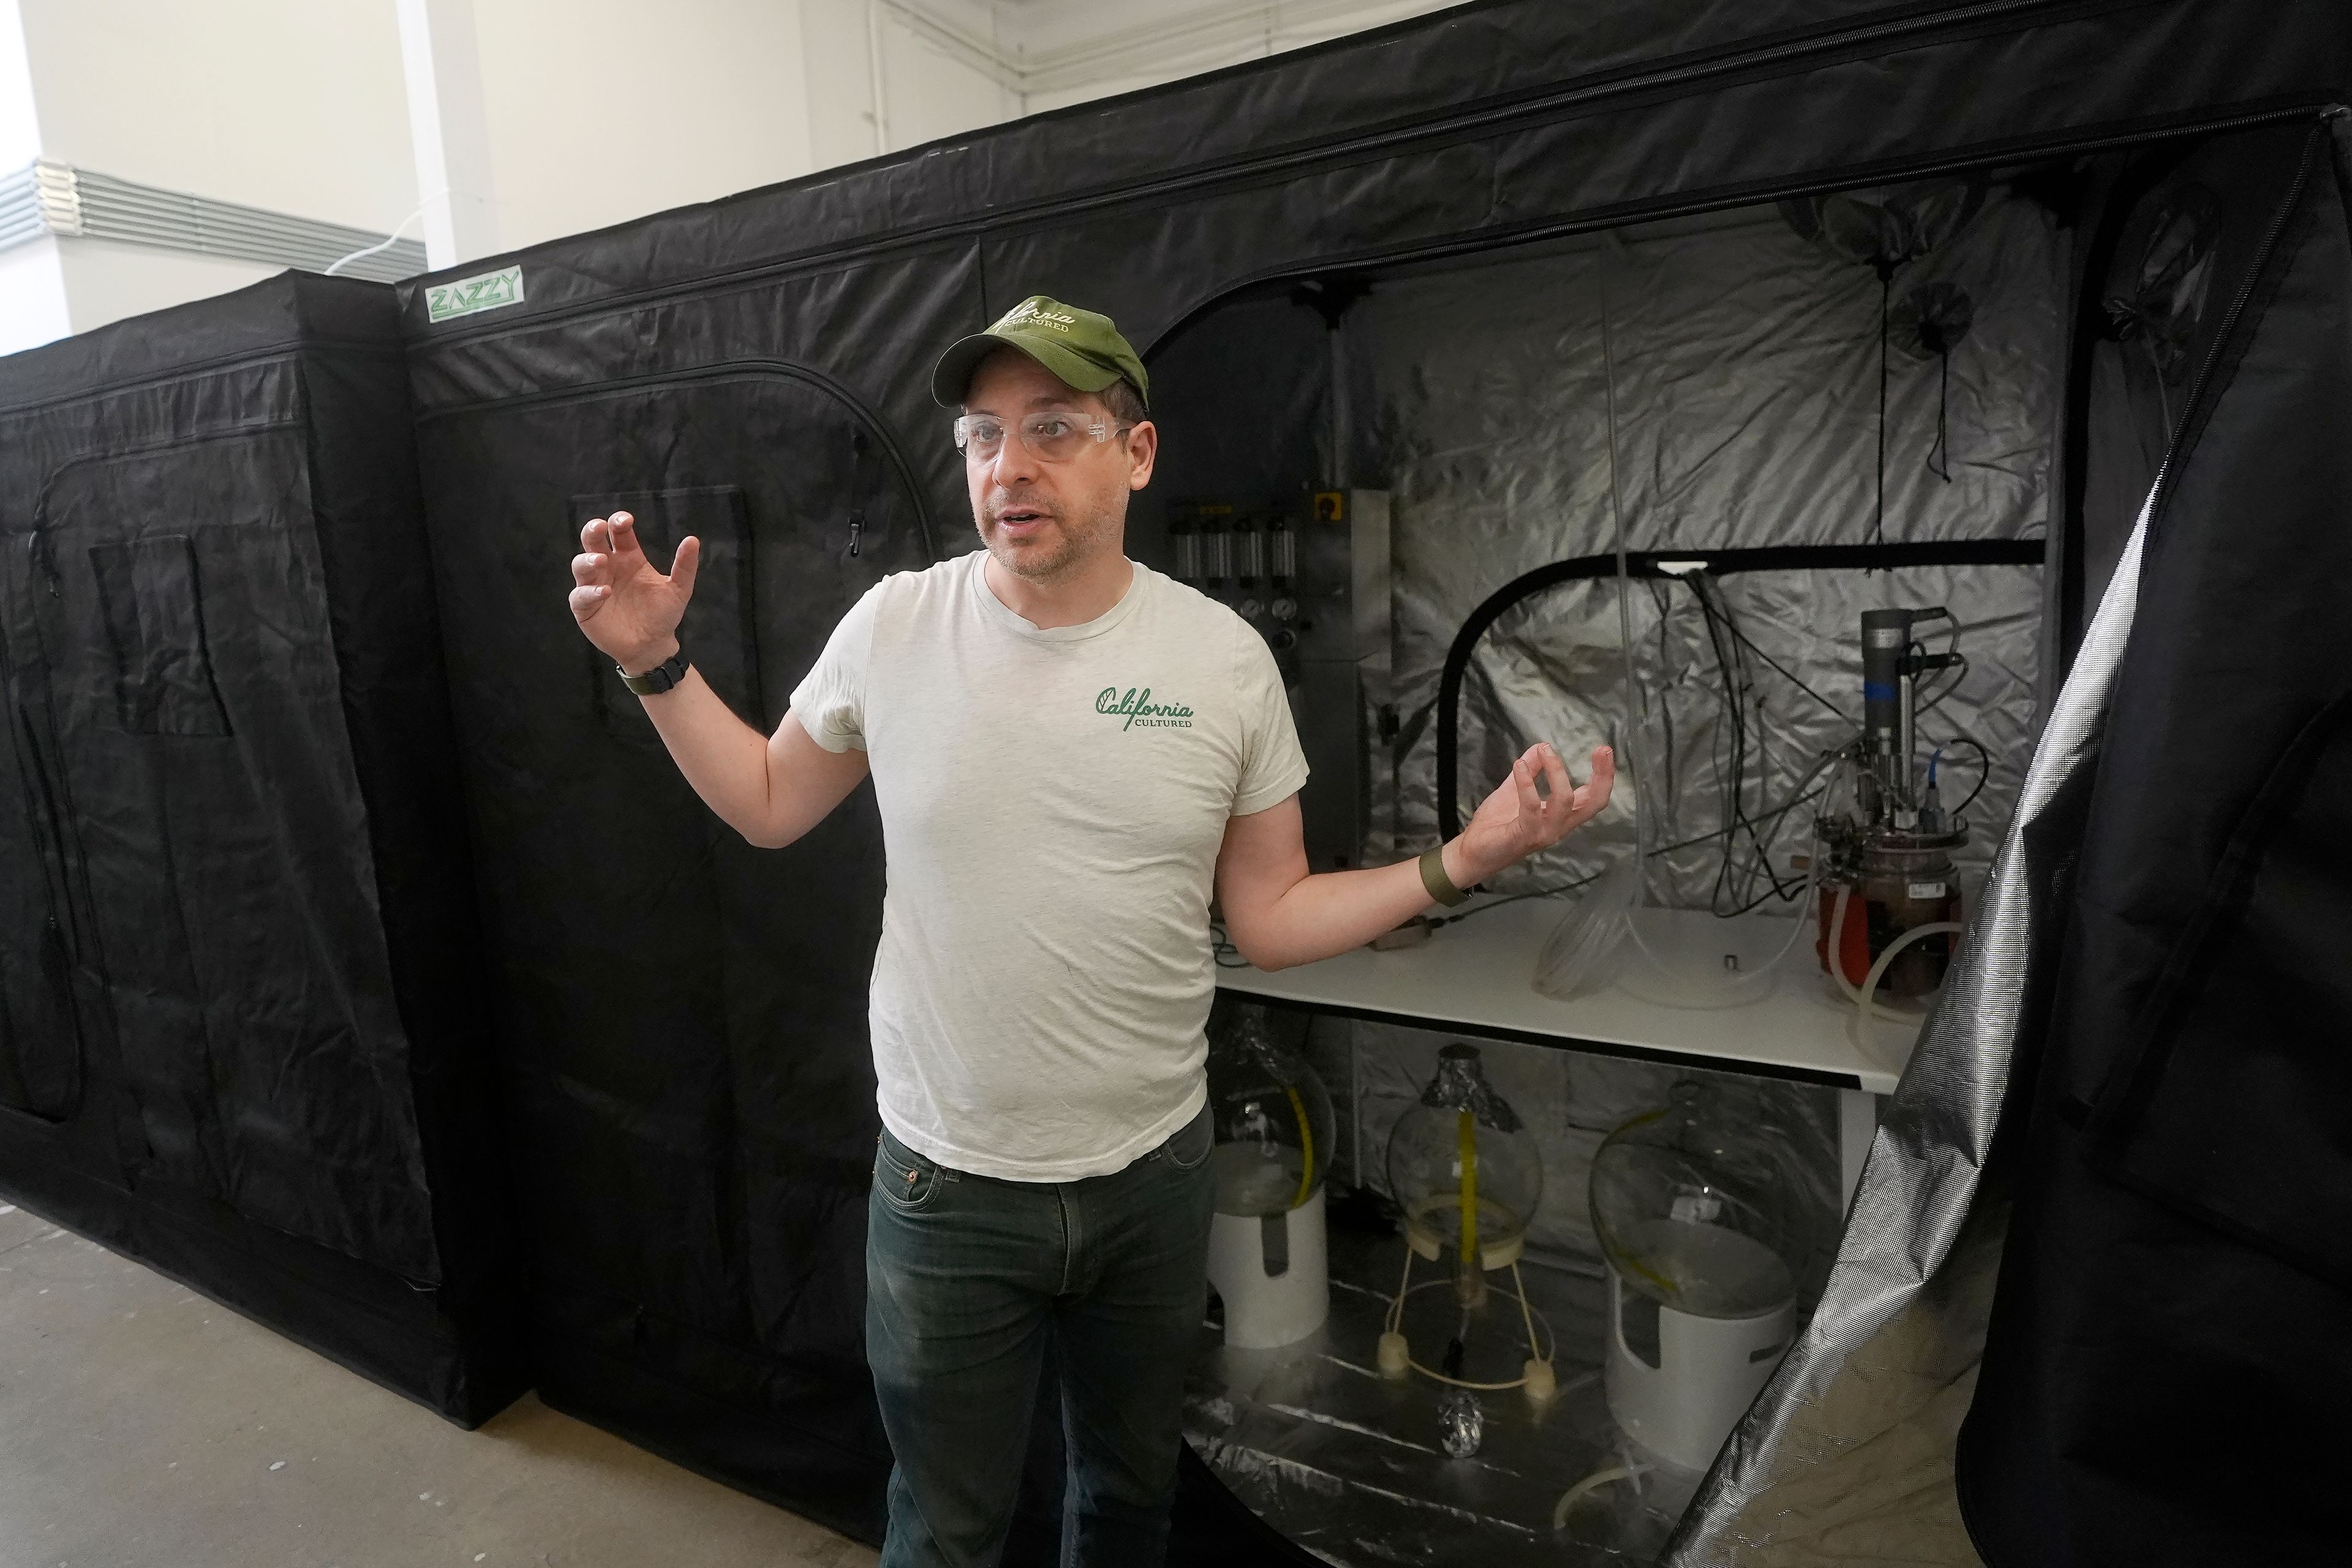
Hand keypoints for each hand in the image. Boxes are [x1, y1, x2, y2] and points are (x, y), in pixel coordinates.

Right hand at [569, 510, 699, 672]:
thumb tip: (693, 540)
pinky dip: (589, 592)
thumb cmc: (663, 614)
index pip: (618, 532)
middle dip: (592, 530)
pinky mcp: (585, 607)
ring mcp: (594, 585)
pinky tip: (605, 592)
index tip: (626, 520)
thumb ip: (685, 566)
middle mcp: (609, 567)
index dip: (618, 522)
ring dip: (587, 560)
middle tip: (600, 527)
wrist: (653, 645)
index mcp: (629, 558)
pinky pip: (580, 596)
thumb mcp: (679, 589)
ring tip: (601, 561)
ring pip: (580, 565)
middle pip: (592, 541)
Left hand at [1447, 742, 1614, 886]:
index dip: (1604, 775)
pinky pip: (1532, 806)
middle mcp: (1559, 825)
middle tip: (1602, 750)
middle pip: (1593, 803)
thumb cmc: (1496, 825)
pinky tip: (1520, 766)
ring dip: (1557, 771)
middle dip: (1602, 776)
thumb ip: (1530, 770)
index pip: (1593, 797)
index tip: (1605, 750)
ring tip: (1545, 751)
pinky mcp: (1526, 835)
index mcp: (1561, 816)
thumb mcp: (1514, 790)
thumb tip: (1542, 745)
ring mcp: (1545, 832)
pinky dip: (1527, 783)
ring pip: (1566, 801)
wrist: (1472, 853)